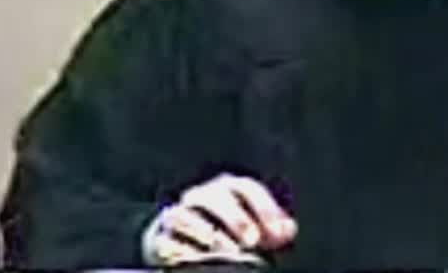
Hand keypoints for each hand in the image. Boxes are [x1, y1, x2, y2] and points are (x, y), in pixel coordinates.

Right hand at [142, 173, 297, 266]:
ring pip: (187, 214)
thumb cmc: (222, 231)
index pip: (247, 189)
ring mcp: (178, 214)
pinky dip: (180, 246)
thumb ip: (270, 228)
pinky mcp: (159, 236)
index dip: (265, 209)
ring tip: (227, 250)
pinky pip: (166, 238)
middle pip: (217, 197)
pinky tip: (195, 257)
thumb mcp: (251, 228)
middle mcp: (201, 196)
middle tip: (252, 241)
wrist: (177, 241)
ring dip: (206, 231)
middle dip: (236, 218)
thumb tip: (289, 230)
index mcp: (227, 189)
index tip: (279, 234)